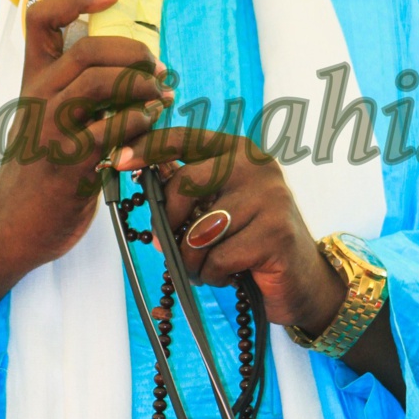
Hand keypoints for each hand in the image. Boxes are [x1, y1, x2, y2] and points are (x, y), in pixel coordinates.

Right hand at [0, 0, 172, 330]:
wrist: (13, 225)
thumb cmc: (40, 170)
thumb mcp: (50, 120)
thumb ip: (80, 92)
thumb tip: (132, 67)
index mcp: (33, 79)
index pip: (41, 17)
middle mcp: (38, 96)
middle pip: (87, 48)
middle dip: (133, 52)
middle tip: (157, 68)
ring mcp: (49, 128)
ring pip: (99, 83)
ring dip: (142, 86)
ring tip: (162, 97)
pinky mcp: (66, 162)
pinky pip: (110, 130)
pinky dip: (139, 125)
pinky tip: (151, 128)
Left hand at [115, 127, 404, 400]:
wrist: (301, 279)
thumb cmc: (248, 241)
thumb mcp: (215, 206)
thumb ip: (184, 187)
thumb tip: (135, 168)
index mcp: (236, 150)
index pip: (183, 138)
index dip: (147, 147)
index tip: (117, 159)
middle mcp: (255, 165)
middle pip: (183, 185)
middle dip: (170, 224)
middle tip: (177, 248)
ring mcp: (269, 196)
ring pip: (198, 230)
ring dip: (193, 259)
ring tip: (211, 265)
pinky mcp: (276, 232)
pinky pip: (218, 258)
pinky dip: (215, 275)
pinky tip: (233, 273)